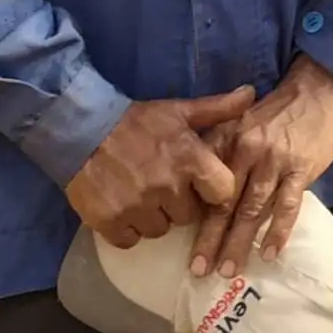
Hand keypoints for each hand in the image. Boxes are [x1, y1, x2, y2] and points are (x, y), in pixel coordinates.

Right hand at [65, 86, 255, 244]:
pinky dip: (127, 229)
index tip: (199, 183)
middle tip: (162, 185)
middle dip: (180, 204)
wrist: (81, 129)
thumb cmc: (136, 121)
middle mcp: (167, 186)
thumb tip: (251, 93)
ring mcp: (137, 207)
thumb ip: (218, 108)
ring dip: (153, 217)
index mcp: (190, 160)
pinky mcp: (110, 222)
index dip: (213, 191)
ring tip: (140, 194)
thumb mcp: (179, 110)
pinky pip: (130, 240)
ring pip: (160, 230)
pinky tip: (122, 208)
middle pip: (189, 216)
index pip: (223, 194)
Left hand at [190, 57, 332, 274]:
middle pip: (224, 204)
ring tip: (229, 269)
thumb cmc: (274, 113)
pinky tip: (270, 253)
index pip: (204, 186)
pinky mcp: (300, 169)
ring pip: (252, 209)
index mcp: (226, 141)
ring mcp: (274, 162)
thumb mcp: (236, 123)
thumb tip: (196, 190)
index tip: (182, 245)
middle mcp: (245, 152)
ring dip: (239, 242)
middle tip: (198, 270)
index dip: (192, 219)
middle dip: (210, 240)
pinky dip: (278, 231)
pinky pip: (288, 205)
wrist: (316, 92)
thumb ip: (217, 153)